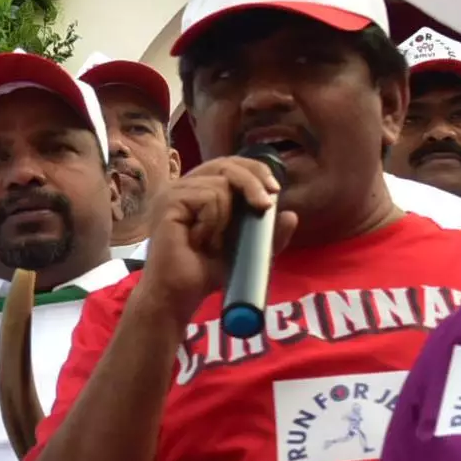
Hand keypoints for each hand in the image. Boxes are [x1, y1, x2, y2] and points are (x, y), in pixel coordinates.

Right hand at [135, 152, 289, 308]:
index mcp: (198, 189)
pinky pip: (208, 198)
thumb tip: (291, 215)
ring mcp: (173, 192)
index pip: (229, 165)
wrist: (179, 295)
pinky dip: (212, 221)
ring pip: (220, 184)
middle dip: (252, 182)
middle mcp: (184, 185)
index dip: (254, 170)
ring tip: (211, 240)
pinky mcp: (169, 202)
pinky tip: (199, 240)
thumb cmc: (205, 271)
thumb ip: (267, 234)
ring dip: (226, 216)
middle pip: (226, 165)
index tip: (274, 190)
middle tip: (265, 205)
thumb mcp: (246, 250)